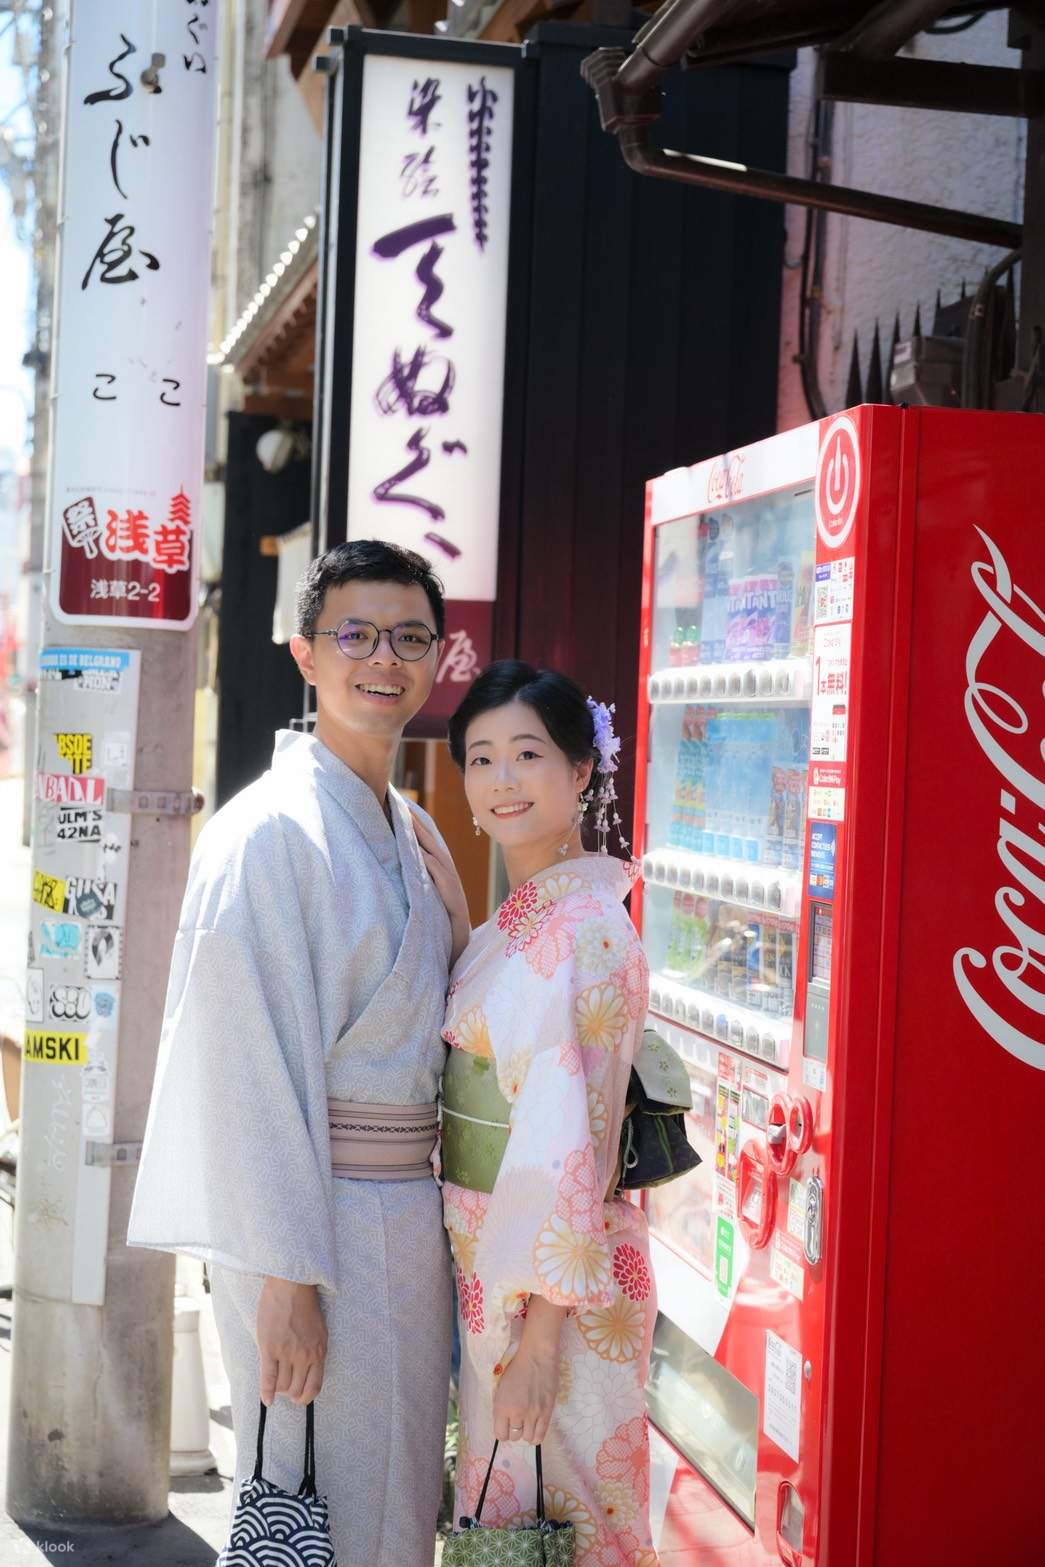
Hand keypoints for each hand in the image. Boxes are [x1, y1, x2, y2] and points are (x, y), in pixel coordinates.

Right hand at [256, 1277, 326, 1406]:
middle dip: (290, 1392)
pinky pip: (268, 1379)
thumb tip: (308, 1371)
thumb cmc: (304, 1305)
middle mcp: (304, 1355)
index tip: (300, 1397)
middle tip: (285, 1388)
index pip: (315, 1386)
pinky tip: (266, 1399)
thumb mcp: (319, 1331)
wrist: (290, 1285)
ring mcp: (287, 1353)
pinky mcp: (270, 1349)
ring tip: (276, 1384)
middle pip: (296, 1389)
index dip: (306, 1397)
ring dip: (279, 1389)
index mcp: (319, 1351)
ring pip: (283, 1386)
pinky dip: (266, 1392)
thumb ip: (314, 1351)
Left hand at [411, 812, 470, 965]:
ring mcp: (449, 881)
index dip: (412, 824)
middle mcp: (445, 870)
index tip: (397, 806)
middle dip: (415, 821)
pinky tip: (419, 852)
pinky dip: (429, 863)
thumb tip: (399, 863)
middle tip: (398, 802)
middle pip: (428, 841)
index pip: (424, 841)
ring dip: (421, 836)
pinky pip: (439, 876)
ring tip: (407, 819)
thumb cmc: (439, 918)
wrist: (457, 941)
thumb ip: (416, 877)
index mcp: (438, 868)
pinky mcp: (451, 895)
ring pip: (434, 853)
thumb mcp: (425, 893)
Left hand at [493, 1342, 559, 1445]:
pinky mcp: (546, 1413)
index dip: (503, 1431)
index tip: (506, 1425)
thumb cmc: (517, 1368)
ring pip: (528, 1438)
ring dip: (526, 1432)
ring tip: (528, 1422)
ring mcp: (532, 1414)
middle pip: (514, 1437)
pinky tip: (536, 1427)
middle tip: (518, 1420)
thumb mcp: (501, 1388)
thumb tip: (505, 1422)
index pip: (500, 1434)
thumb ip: (501, 1407)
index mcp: (502, 1407)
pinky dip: (536, 1435)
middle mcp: (516, 1413)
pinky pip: (540, 1436)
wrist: (537, 1357)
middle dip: (514, 1430)